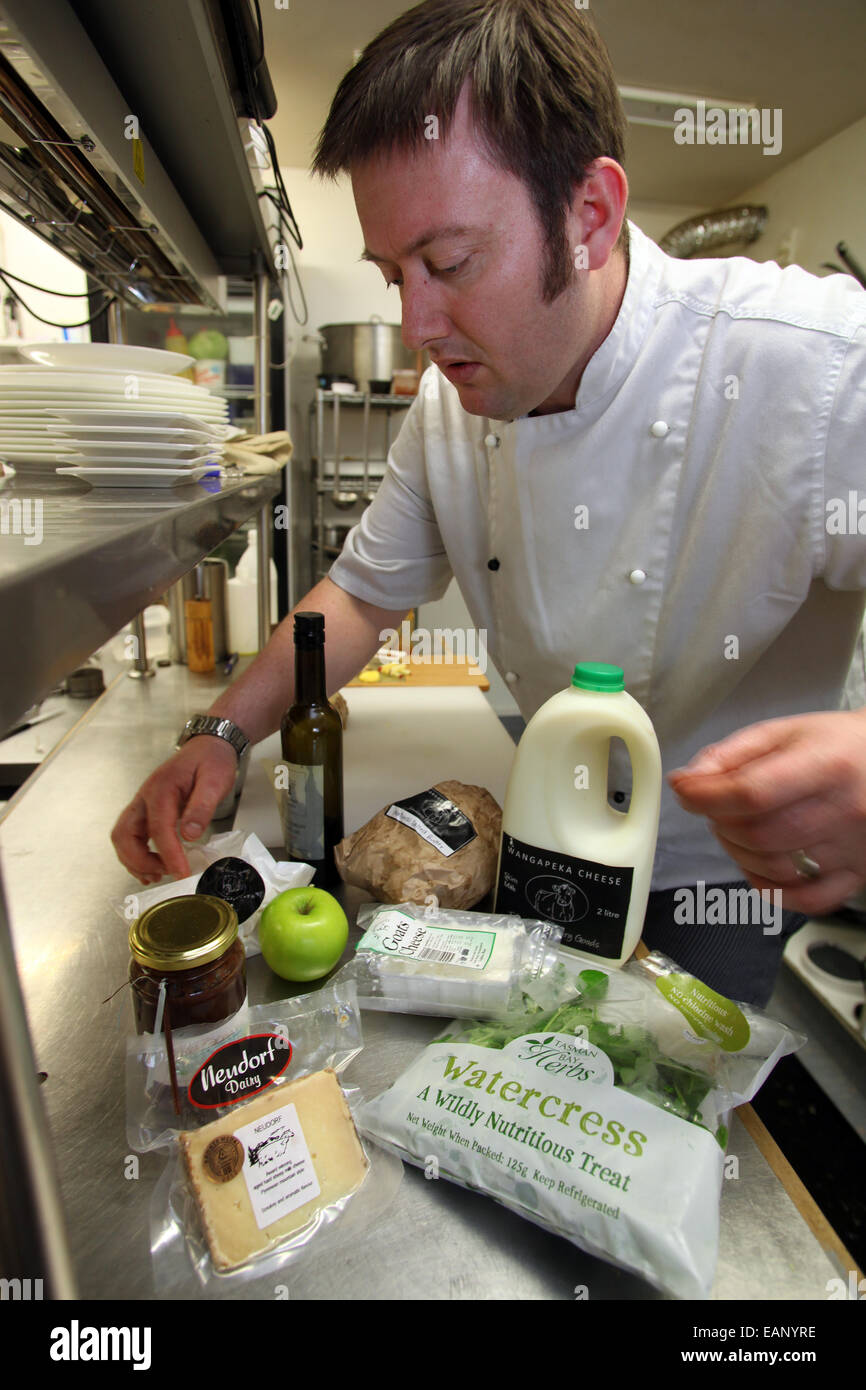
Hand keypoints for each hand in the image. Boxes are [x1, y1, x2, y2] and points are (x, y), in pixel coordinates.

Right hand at [110, 738, 238, 881]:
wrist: (208, 746)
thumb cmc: (211, 760)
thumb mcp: (215, 779)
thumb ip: (202, 806)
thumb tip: (189, 834)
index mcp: (161, 789)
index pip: (159, 829)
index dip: (168, 855)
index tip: (181, 873)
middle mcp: (145, 797)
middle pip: (125, 834)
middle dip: (139, 860)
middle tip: (164, 875)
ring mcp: (142, 804)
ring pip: (123, 837)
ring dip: (134, 860)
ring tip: (156, 876)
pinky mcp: (146, 811)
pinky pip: (131, 836)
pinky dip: (136, 855)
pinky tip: (151, 868)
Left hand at [668, 710, 865, 914]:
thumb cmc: (839, 746)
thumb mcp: (785, 732)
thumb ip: (733, 754)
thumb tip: (689, 780)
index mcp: (826, 765)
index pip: (752, 792)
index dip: (706, 796)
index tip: (685, 790)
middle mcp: (845, 810)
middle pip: (758, 834)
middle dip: (720, 822)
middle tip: (717, 807)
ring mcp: (853, 848)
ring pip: (775, 867)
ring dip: (738, 852)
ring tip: (739, 828)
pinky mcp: (859, 874)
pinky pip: (808, 900)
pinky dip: (773, 890)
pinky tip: (761, 868)